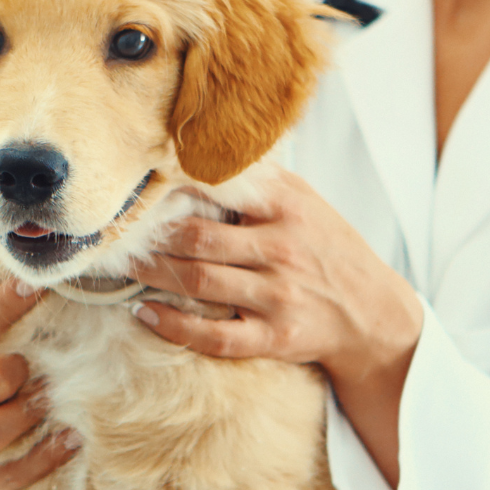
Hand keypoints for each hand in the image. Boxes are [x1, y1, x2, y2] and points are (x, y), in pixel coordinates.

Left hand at [129, 167, 422, 487]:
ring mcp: (278, 295)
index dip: (169, 189)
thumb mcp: (305, 202)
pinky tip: (145, 313)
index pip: (216, 188)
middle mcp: (281, 248)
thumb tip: (198, 152)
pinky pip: (215, 335)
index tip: (135, 188)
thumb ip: (258, 181)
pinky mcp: (275, 337)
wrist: (374, 314)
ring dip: (152, 275)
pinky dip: (175, 325)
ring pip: (199, 282)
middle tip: (115, 234)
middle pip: (196, 238)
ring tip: (123, 267)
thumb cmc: (328, 251)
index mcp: (285, 207)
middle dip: (150, 237)